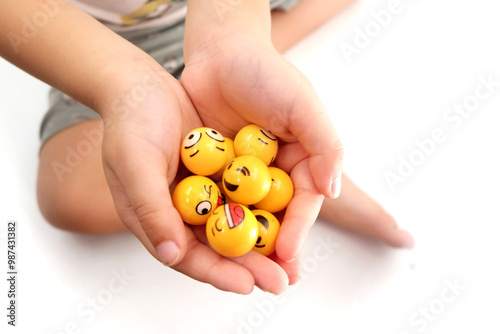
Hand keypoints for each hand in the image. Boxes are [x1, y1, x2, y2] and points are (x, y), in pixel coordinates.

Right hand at [97, 65, 287, 293]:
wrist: (142, 86)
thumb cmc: (130, 124)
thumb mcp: (135, 164)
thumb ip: (151, 209)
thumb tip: (171, 255)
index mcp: (156, 219)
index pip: (187, 256)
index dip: (216, 273)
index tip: (245, 285)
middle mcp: (182, 214)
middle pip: (218, 248)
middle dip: (250, 267)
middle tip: (281, 282)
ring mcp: (203, 195)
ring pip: (236, 227)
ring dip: (262, 244)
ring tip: (291, 261)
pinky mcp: (220, 175)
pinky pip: (244, 196)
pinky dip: (263, 209)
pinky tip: (287, 217)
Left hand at [182, 33, 343, 282]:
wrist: (220, 52)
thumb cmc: (265, 73)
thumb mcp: (303, 104)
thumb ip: (325, 146)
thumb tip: (332, 190)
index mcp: (302, 160)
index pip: (304, 203)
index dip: (298, 231)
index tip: (288, 256)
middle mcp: (273, 172)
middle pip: (275, 218)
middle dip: (273, 250)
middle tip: (270, 280)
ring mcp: (242, 174)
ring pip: (245, 216)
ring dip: (244, 245)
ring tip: (240, 274)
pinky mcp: (214, 170)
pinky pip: (215, 200)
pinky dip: (214, 221)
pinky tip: (208, 243)